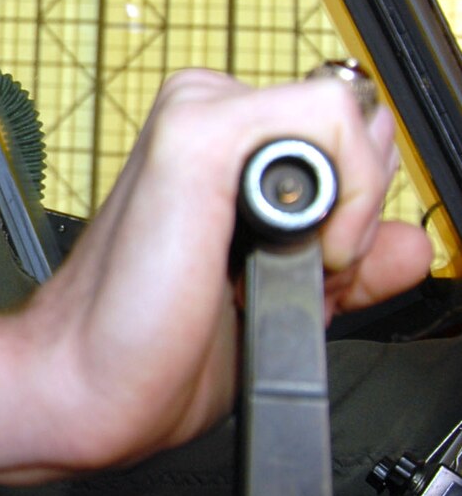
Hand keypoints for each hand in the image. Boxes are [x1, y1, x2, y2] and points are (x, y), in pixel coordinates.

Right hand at [0, 69, 431, 485]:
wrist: (88, 386)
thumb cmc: (154, 350)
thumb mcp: (285, 300)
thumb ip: (350, 265)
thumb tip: (406, 243)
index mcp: (223, 147)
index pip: (347, 133)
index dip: (357, 206)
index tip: (316, 270)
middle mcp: (209, 115)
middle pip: (358, 117)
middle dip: (357, 202)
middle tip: (294, 269)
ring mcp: (200, 114)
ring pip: (349, 109)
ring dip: (349, 203)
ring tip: (285, 263)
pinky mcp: (198, 131)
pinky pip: (331, 116)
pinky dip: (345, 191)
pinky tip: (300, 246)